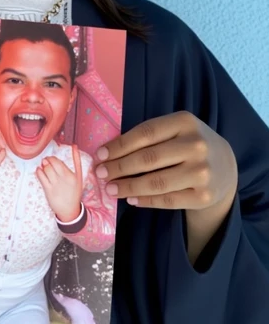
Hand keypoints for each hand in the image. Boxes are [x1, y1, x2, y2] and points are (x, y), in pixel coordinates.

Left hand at [37, 145, 83, 222]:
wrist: (70, 210)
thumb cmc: (74, 192)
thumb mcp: (79, 177)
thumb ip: (77, 161)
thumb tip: (74, 146)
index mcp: (71, 175)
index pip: (58, 162)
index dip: (52, 159)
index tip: (51, 160)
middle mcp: (63, 179)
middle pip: (52, 164)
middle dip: (47, 160)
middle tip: (46, 161)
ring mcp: (55, 185)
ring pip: (46, 169)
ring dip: (43, 165)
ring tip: (43, 165)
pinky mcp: (48, 190)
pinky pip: (41, 177)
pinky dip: (38, 172)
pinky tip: (39, 171)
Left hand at [95, 111, 237, 210]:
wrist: (224, 166)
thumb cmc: (189, 144)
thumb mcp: (176, 130)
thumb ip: (149, 136)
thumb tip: (108, 153)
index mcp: (186, 122)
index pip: (145, 133)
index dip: (119, 145)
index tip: (100, 155)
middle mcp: (196, 145)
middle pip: (148, 159)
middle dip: (119, 168)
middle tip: (100, 174)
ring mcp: (202, 172)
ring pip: (156, 183)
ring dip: (128, 187)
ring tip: (111, 190)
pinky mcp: (203, 196)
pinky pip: (167, 200)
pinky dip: (146, 201)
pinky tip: (132, 200)